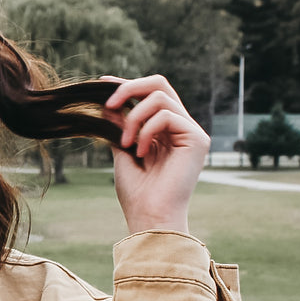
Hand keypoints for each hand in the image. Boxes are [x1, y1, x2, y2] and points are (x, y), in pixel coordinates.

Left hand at [102, 75, 209, 234]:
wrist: (149, 216)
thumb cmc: (137, 192)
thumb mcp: (122, 150)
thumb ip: (120, 125)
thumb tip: (109, 102)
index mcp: (166, 130)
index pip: (150, 94)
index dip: (127, 85)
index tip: (102, 83)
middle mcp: (181, 127)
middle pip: (160, 84)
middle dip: (130, 88)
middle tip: (109, 104)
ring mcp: (192, 132)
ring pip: (160, 97)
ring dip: (134, 117)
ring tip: (125, 142)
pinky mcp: (198, 139)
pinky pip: (167, 115)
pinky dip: (147, 130)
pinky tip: (140, 151)